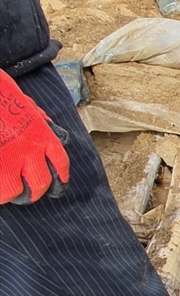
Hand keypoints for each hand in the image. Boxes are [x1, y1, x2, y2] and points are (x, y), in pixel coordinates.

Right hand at [0, 69, 69, 204]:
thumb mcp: (23, 102)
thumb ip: (36, 118)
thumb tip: (46, 124)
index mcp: (40, 133)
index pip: (59, 163)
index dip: (59, 177)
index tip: (56, 186)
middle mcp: (28, 149)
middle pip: (41, 183)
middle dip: (34, 191)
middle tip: (24, 193)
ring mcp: (8, 159)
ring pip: (15, 190)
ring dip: (9, 193)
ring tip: (3, 191)